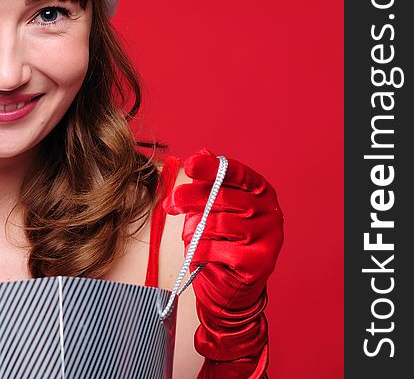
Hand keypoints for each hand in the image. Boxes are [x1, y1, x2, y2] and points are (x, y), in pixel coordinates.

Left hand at [165, 149, 283, 377]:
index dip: (212, 167)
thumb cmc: (219, 240)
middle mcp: (270, 211)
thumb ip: (206, 184)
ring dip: (195, 230)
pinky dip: (199, 251)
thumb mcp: (210, 208)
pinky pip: (217, 250)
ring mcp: (269, 237)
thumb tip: (200, 154)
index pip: (236, 172)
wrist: (230, 287)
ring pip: (218, 224)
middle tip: (172, 203)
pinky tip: (198, 255)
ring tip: (191, 237)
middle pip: (223, 197)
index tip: (189, 165)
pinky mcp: (260, 262)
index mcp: (259, 191)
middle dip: (191, 198)